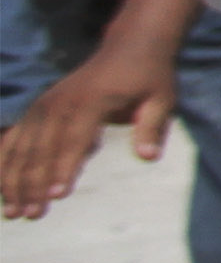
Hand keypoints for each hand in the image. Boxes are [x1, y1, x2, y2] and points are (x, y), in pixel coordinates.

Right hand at [0, 37, 179, 216]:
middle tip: (32, 216)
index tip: (56, 196)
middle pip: (42, 150)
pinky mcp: (37, 109)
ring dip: (14, 181)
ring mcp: (44, 105)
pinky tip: (1, 190)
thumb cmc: (149, 77)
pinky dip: (5, 163)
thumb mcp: (162, 99)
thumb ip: (153, 127)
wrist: (130, 46)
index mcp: (91, 101)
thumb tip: (149, 157)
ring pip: (22, 148)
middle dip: (34, 185)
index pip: (75, 140)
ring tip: (13, 213)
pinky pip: (14, 138)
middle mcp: (60, 103)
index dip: (65, 168)